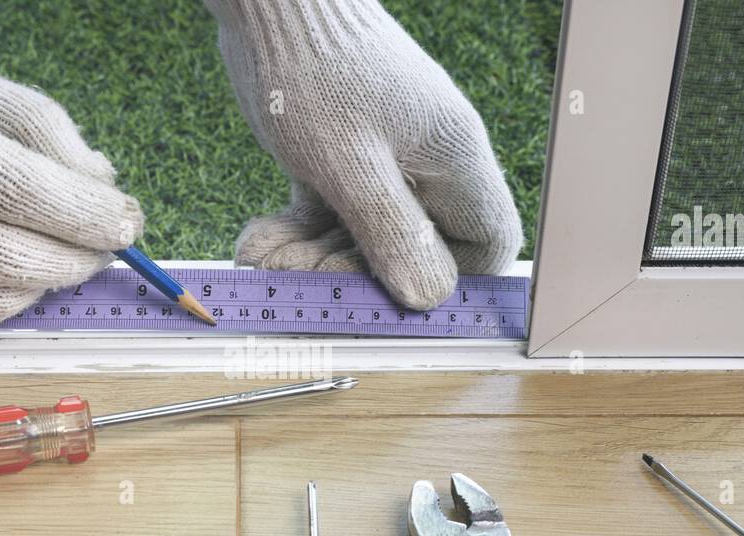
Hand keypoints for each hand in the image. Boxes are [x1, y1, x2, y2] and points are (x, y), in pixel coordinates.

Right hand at [0, 12, 141, 343]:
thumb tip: (104, 184)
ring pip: (7, 299)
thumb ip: (46, 130)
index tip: (128, 220)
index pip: (35, 196)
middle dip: (84, 254)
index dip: (95, 215)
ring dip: (48, 280)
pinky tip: (5, 272)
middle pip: (28, 259)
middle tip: (102, 240)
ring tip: (50, 249)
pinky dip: (7, 304)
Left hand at [206, 0, 521, 309]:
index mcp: (452, 160)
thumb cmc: (313, 68)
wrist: (267, 0)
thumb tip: (429, 298)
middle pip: (410, 250)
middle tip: (295, 273)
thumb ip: (392, 233)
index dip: (450, 279)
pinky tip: (256, 240)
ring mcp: (379, 159)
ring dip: (309, 258)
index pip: (487, 243)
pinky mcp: (335, 155)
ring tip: (258, 255)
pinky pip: (326, 214)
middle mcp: (424, 163)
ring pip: (359, 237)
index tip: (391, 291)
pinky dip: (293, 233)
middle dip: (350, 273)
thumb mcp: (350, 165)